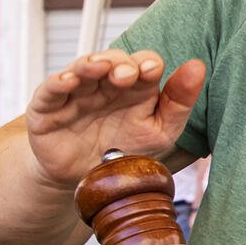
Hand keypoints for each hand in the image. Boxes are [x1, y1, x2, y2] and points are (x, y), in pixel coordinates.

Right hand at [24, 50, 205, 189]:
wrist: (87, 182)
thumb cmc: (126, 150)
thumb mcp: (159, 131)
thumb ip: (179, 102)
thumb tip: (197, 66)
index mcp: (134, 86)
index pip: (142, 64)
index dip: (147, 64)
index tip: (153, 71)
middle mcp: (104, 84)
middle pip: (112, 61)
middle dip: (120, 64)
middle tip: (128, 76)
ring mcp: (75, 93)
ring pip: (81, 68)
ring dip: (90, 64)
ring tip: (100, 67)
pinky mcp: (47, 108)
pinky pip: (50, 90)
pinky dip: (58, 82)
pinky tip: (68, 81)